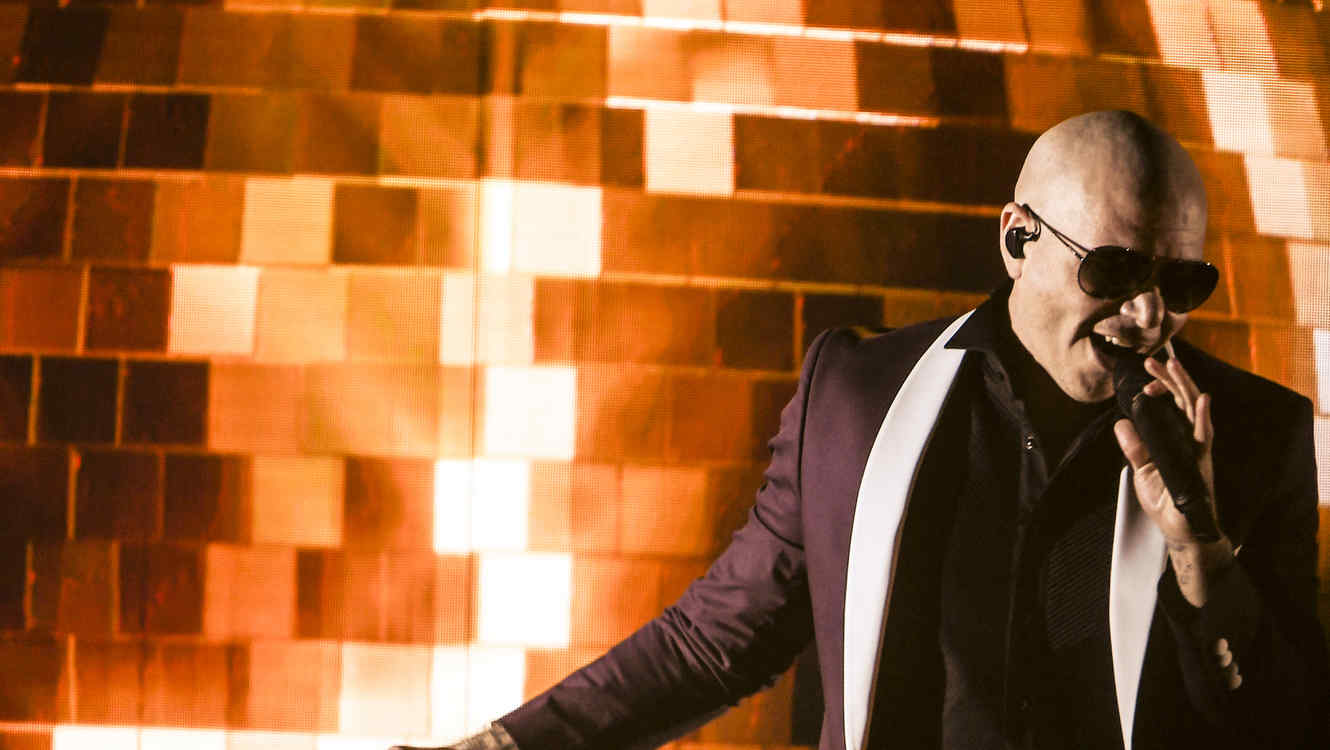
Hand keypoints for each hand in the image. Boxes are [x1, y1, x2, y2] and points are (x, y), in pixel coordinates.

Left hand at [1113, 354, 1232, 605]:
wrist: (1181, 530)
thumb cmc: (1167, 501)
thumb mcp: (1142, 471)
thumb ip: (1134, 447)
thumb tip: (1121, 423)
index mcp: (1177, 438)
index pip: (1171, 405)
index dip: (1160, 388)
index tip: (1146, 376)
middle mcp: (1191, 439)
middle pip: (1183, 401)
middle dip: (1170, 378)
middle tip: (1154, 359)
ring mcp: (1199, 450)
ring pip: (1195, 411)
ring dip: (1184, 387)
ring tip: (1174, 365)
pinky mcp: (1203, 464)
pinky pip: (1205, 437)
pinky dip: (1205, 418)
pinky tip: (1202, 400)